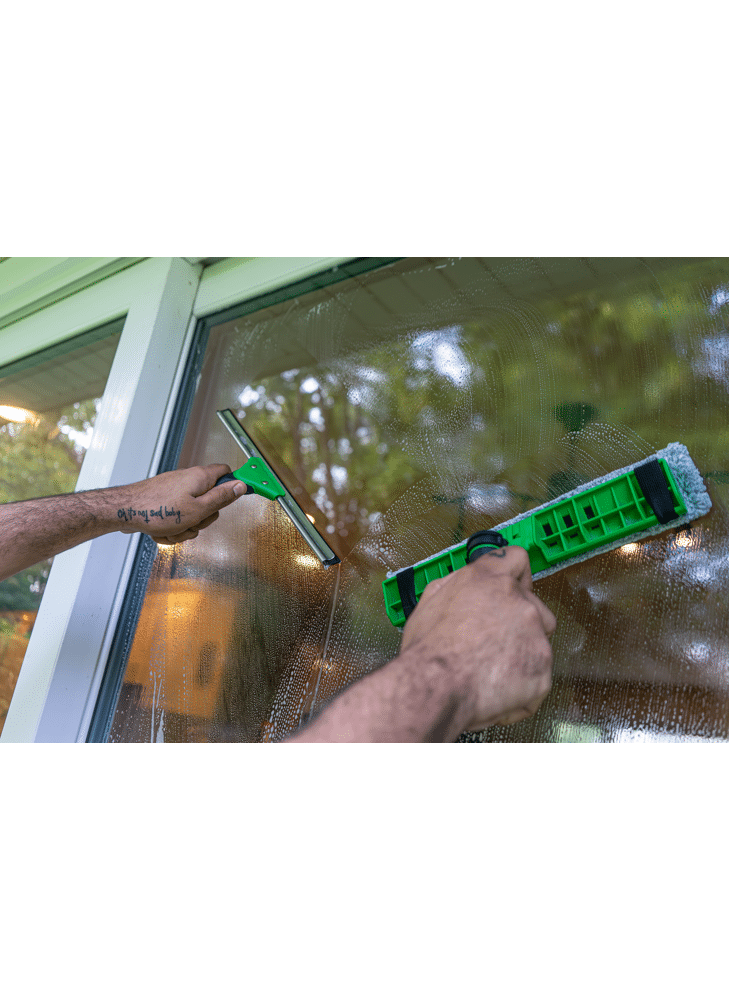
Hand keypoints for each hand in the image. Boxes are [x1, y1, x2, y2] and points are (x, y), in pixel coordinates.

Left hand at [113, 464, 245, 542]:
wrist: (124, 511)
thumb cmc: (157, 510)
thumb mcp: (198, 509)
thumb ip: (222, 498)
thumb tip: (241, 485)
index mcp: (200, 478)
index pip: (227, 473)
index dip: (234, 486)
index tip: (236, 498)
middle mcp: (189, 480)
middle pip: (210, 501)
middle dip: (203, 519)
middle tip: (192, 523)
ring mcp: (175, 491)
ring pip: (192, 514)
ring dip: (184, 528)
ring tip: (172, 529)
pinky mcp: (165, 501)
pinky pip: (177, 518)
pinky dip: (171, 528)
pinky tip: (161, 531)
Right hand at [400, 546, 555, 730]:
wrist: (435, 687)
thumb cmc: (427, 649)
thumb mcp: (431, 600)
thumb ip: (458, 586)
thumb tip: (467, 587)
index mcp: (489, 579)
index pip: (517, 559)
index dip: (517, 576)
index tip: (514, 589)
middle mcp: (518, 600)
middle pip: (535, 607)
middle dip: (519, 624)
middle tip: (493, 645)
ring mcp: (535, 634)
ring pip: (539, 643)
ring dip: (523, 655)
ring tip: (492, 671)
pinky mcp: (543, 668)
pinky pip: (537, 677)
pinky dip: (521, 686)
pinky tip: (495, 690)